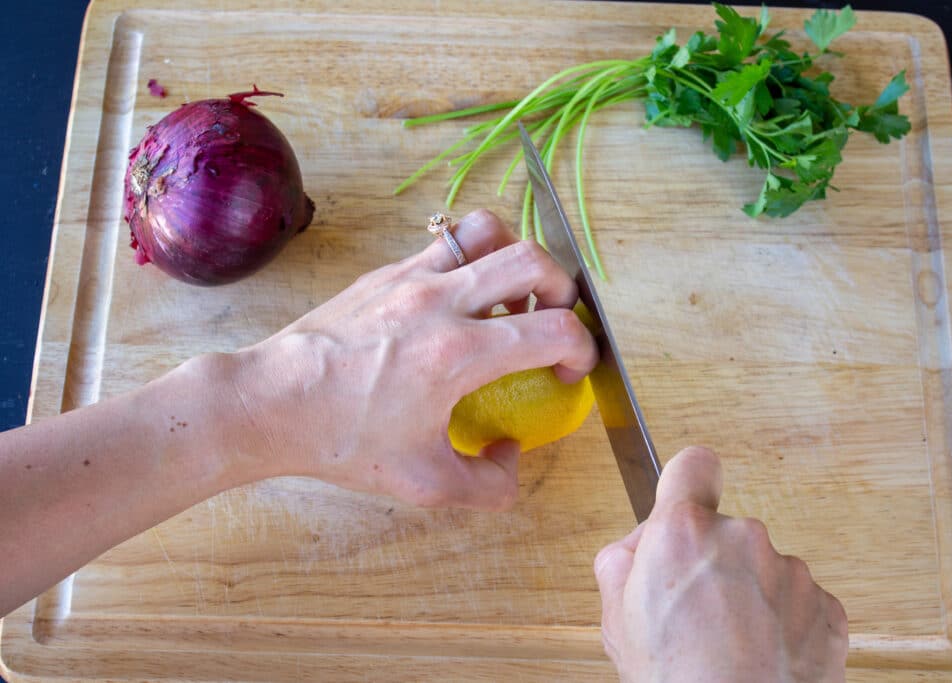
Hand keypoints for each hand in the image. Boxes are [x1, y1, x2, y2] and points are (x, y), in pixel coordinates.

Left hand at [226, 209, 597, 509]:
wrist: (269, 402)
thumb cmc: (341, 441)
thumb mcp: (424, 483)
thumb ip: (488, 485)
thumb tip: (511, 456)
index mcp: (458, 353)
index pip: (554, 329)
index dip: (582, 349)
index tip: (570, 369)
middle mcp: (440, 302)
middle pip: (531, 259)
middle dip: (561, 289)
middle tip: (552, 320)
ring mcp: (409, 278)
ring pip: (485, 231)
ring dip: (514, 258)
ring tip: (508, 297)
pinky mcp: (384, 273)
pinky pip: (444, 245)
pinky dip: (469, 263)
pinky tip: (456, 305)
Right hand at [594, 447, 847, 681]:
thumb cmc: (673, 678)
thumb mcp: (614, 615)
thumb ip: (623, 559)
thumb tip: (643, 544)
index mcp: (684, 530)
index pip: (694, 464)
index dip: (688, 483)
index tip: (688, 502)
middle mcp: (743, 537)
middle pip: (725, 531)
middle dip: (711, 562)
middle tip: (695, 614)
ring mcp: (791, 573)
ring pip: (763, 569)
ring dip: (751, 596)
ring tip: (731, 646)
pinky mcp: (828, 608)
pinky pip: (799, 602)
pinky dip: (784, 625)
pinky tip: (763, 657)